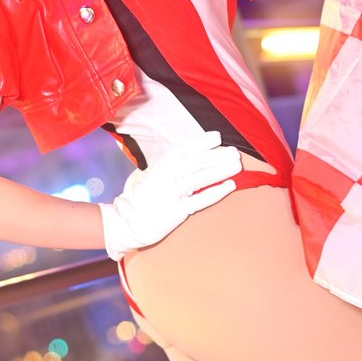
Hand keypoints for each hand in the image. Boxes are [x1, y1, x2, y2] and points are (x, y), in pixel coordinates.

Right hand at [99, 130, 241, 260]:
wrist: (124, 224)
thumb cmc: (135, 199)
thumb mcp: (146, 176)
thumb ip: (163, 167)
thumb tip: (182, 157)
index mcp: (158, 167)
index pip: (183, 149)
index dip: (200, 142)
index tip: (217, 137)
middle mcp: (166, 178)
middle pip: (196, 162)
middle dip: (217, 155)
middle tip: (235, 152)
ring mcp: (171, 194)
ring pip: (201, 178)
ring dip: (221, 170)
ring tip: (237, 165)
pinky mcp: (177, 212)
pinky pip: (200, 200)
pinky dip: (216, 192)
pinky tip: (230, 185)